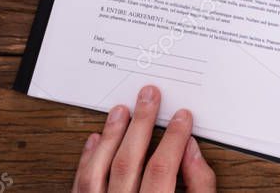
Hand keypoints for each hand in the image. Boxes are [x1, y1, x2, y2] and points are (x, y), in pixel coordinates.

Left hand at [72, 85, 215, 191]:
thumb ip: (199, 186)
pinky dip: (87, 160)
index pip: (162, 169)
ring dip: (111, 136)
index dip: (174, 139)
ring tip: (120, 110)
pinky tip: (96, 139)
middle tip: (149, 96)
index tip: (182, 117)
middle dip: (141, 124)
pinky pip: (81, 184)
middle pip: (128, 162)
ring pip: (98, 171)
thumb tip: (192, 152)